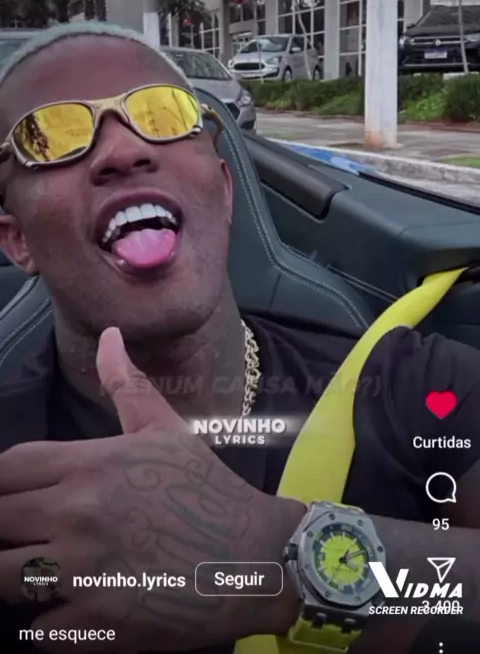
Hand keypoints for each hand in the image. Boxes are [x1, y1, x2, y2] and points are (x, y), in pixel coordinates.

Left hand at [0, 328, 303, 651]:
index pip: (7, 468)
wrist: (256, 558)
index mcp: (92, 464)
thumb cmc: (208, 490)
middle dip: (5, 527)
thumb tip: (108, 335)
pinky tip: (74, 607)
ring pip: (2, 579)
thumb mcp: (167, 430)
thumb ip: (126, 384)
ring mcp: (85, 573)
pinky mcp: (96, 625)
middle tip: (30, 533)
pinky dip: (47, 624)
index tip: (15, 496)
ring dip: (17, 577)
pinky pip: (36, 631)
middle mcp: (79, 515)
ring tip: (45, 572)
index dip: (1, 483)